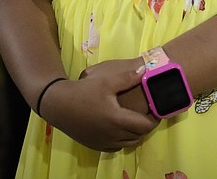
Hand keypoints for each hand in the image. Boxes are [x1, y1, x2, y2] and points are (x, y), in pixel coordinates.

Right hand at [39, 66, 156, 151]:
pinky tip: (121, 127)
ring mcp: (103, 142)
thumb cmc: (84, 91)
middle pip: (139, 135)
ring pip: (129, 143)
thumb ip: (128, 77)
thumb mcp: (106, 81)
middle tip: (148, 113)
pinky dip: (123, 140)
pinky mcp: (95, 145)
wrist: (58, 105)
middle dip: (146, 126)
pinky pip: (116, 147)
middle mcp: (112, 135)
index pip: (145, 126)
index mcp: (117, 119)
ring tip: (136, 119)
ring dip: (136, 133)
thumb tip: (145, 69)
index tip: (157, 109)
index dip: (155, 119)